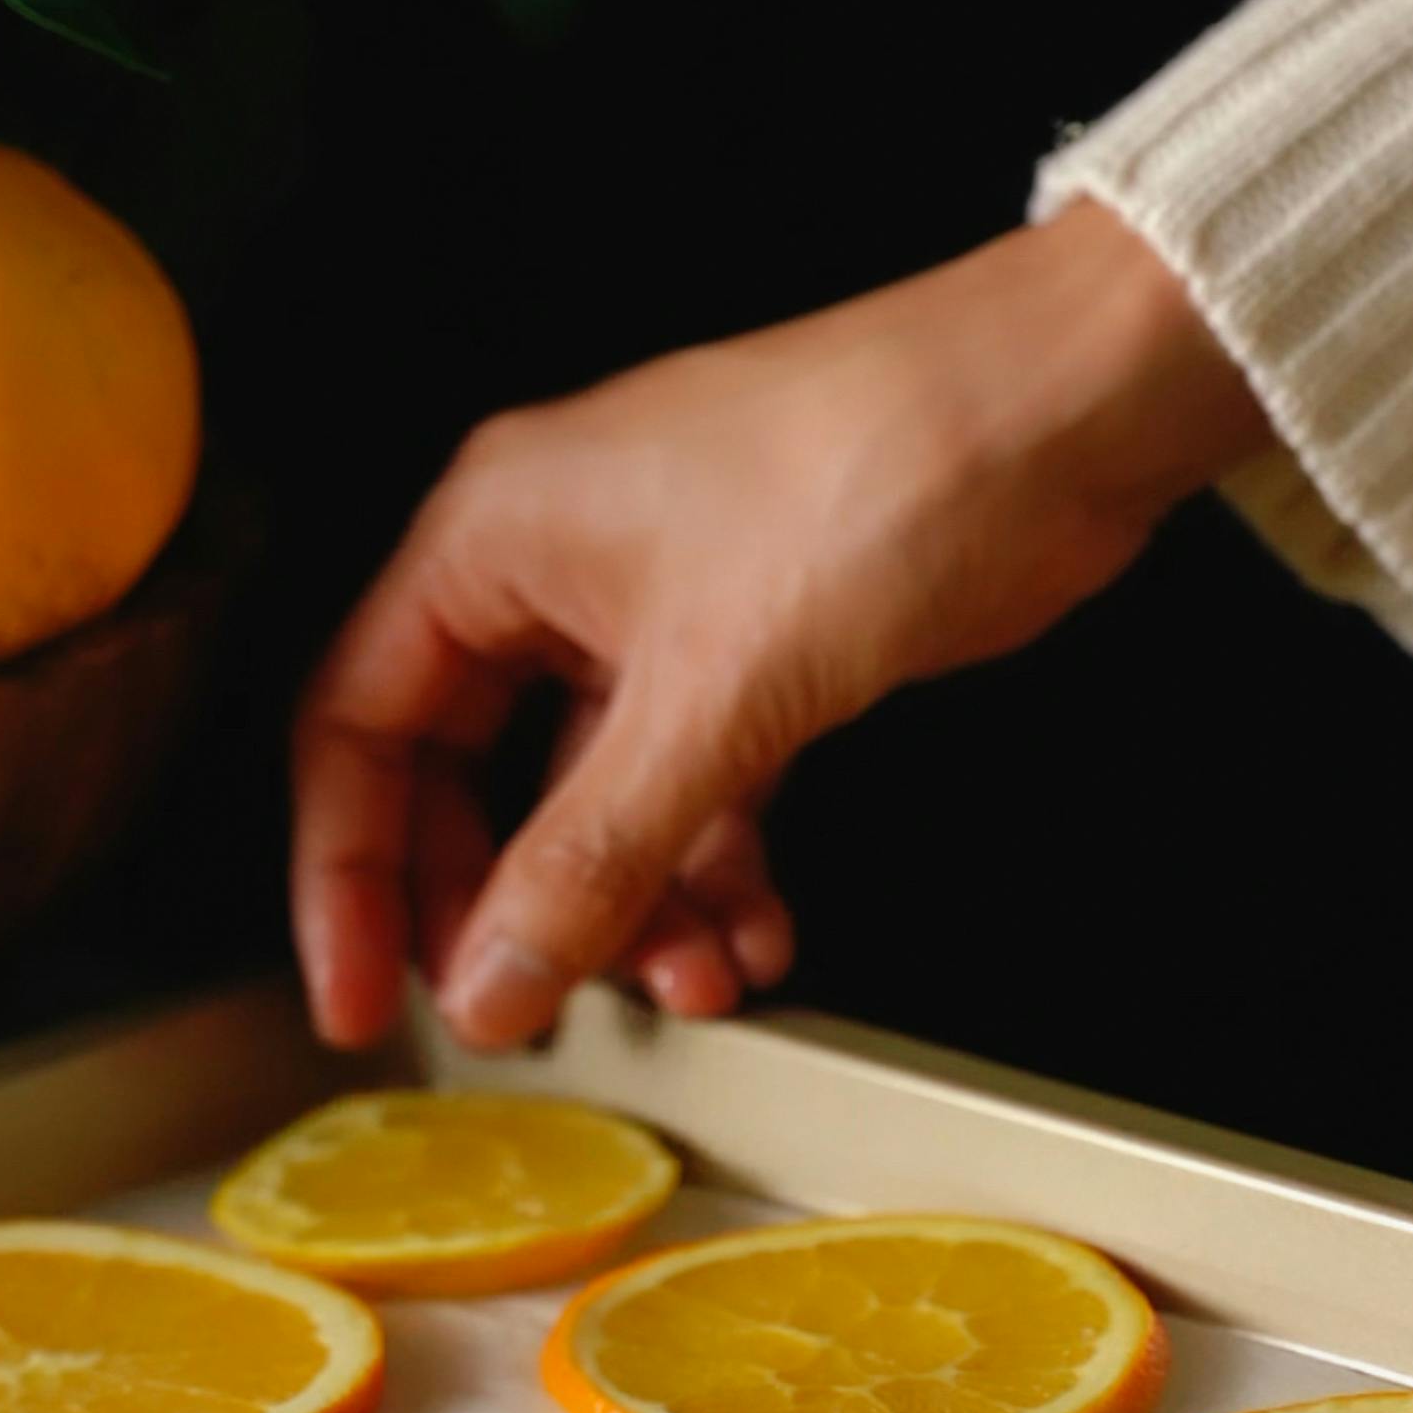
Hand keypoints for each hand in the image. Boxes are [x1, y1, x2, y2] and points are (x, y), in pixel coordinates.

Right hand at [291, 199, 1270, 1049]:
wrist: (1066, 407)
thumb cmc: (883, 465)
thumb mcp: (714, 694)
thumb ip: (589, 854)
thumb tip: (494, 977)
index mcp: (492, 534)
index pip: (358, 729)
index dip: (346, 875)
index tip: (358, 994)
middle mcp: (557, 564)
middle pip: (468, 778)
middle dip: (510, 905)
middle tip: (529, 1005)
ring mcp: (660, 605)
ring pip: (595, 798)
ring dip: (635, 905)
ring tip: (692, 981)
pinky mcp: (758, 642)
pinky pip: (695, 787)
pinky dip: (716, 868)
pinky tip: (757, 931)